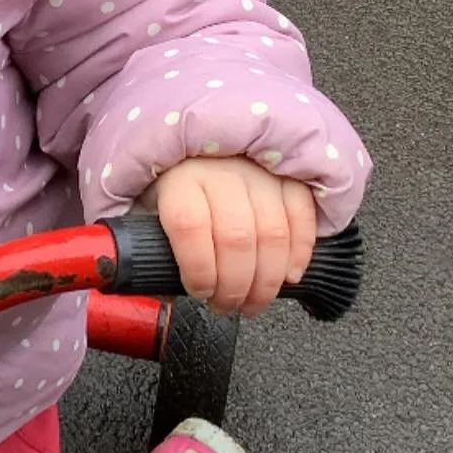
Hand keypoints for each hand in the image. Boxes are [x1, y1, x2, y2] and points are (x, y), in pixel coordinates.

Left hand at [147, 155, 316, 315]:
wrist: (204, 145)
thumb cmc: (177, 184)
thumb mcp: (150, 210)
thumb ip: (152, 251)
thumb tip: (163, 292)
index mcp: (181, 179)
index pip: (190, 225)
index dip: (198, 269)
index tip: (199, 292)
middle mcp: (222, 171)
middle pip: (237, 237)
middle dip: (234, 286)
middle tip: (227, 307)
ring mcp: (260, 172)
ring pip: (273, 234)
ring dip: (267, 281)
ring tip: (253, 302)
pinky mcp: (290, 175)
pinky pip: (302, 216)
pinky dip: (300, 253)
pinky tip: (288, 276)